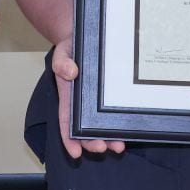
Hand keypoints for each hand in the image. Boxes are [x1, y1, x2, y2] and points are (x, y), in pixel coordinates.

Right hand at [53, 36, 122, 160]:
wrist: (87, 36)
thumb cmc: (71, 46)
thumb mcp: (62, 51)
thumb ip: (61, 62)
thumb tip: (70, 72)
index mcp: (68, 96)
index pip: (66, 122)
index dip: (69, 139)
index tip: (75, 153)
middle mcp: (82, 103)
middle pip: (85, 129)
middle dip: (93, 142)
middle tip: (102, 148)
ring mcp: (97, 101)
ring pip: (102, 125)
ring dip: (109, 138)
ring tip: (118, 147)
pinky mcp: (110, 96)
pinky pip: (114, 113)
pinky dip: (120, 125)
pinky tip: (128, 132)